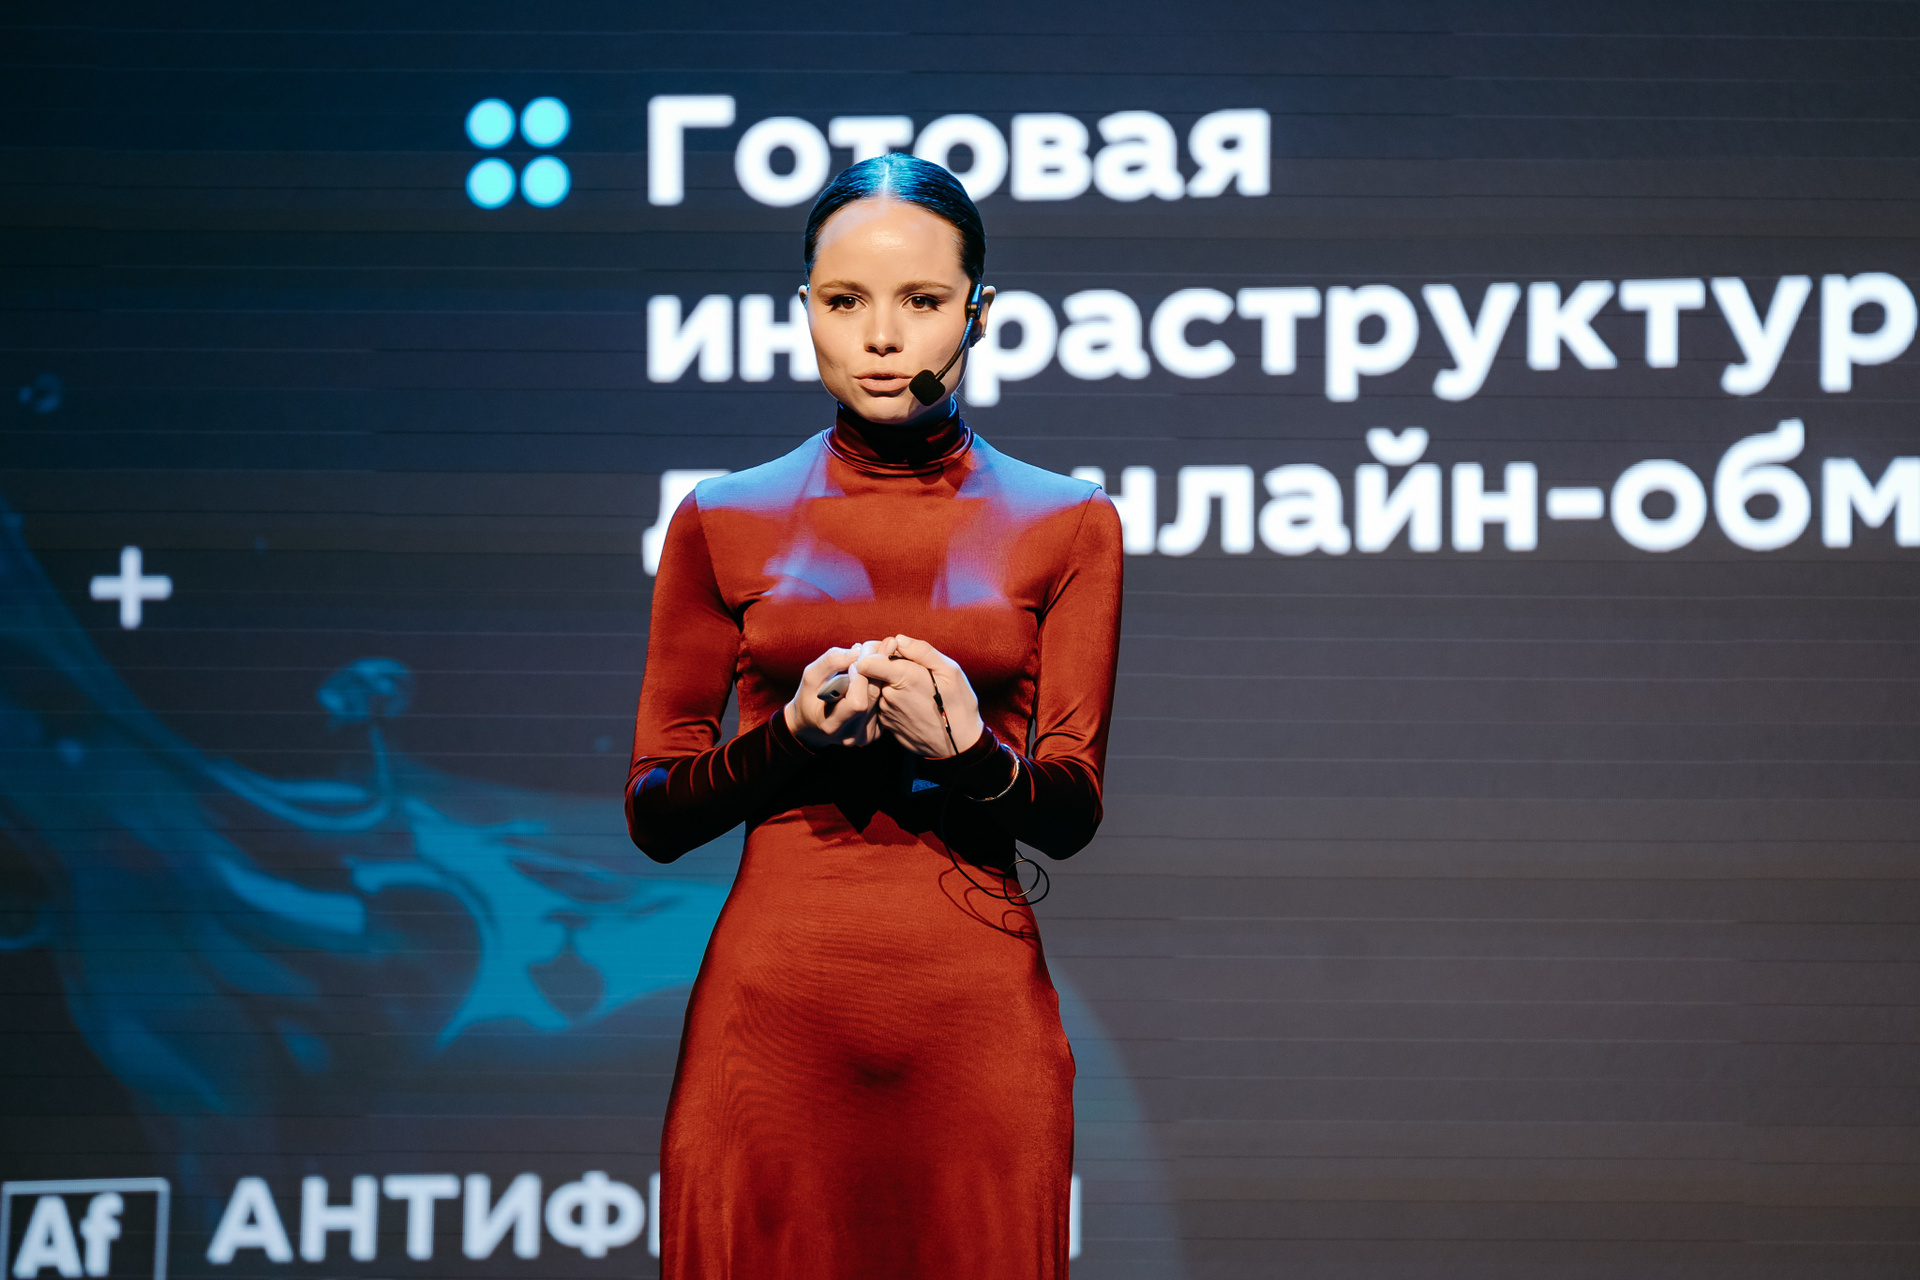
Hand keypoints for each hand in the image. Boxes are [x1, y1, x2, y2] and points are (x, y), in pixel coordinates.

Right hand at [784, 643, 887, 747]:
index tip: (855, 661)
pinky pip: (882, 705)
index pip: (857, 703)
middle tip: (875, 649)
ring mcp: (864, 736)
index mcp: (831, 725)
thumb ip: (831, 662)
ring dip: (879, 677)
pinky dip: (880, 688)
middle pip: (873, 698)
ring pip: (881, 699)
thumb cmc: (809, 698)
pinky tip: (873, 678)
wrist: (811, 725)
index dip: (859, 678)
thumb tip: (858, 650)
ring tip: (874, 660)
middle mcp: (851, 735)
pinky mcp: (874, 732)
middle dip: (873, 671)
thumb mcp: (811, 676)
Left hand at [852, 635, 982, 759]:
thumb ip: (921, 651)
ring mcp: (886, 712)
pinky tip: (911, 700)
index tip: (890, 649)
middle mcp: (888, 696)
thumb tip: (898, 639)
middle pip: (871, 671)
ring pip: (877, 686)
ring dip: (889, 682)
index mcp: (903, 678)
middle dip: (884, 664)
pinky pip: (882, 702)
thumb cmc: (958, 705)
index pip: (866, 659)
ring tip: (913, 686)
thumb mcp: (950, 670)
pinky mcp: (887, 724)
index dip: (874, 650)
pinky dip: (892, 697)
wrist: (959, 746)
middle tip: (907, 666)